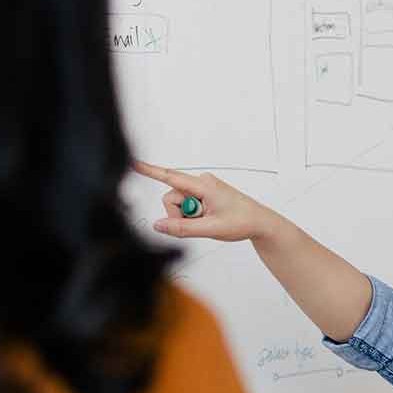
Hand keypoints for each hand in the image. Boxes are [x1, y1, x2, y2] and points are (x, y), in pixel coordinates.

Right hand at [132, 161, 280, 241]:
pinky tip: (208, 218)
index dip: (150, 171)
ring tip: (208, 221)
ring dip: (187, 216)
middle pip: (172, 197)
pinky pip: (188, 205)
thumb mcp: (210, 229)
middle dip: (179, 214)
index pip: (170, 176)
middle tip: (200, 224)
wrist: (259, 222)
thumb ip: (182, 229)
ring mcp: (203, 187)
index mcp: (204, 185)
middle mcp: (201, 182)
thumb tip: (158, 225)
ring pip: (179, 203)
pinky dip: (193, 215)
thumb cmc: (242, 221)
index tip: (133, 163)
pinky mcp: (204, 194)